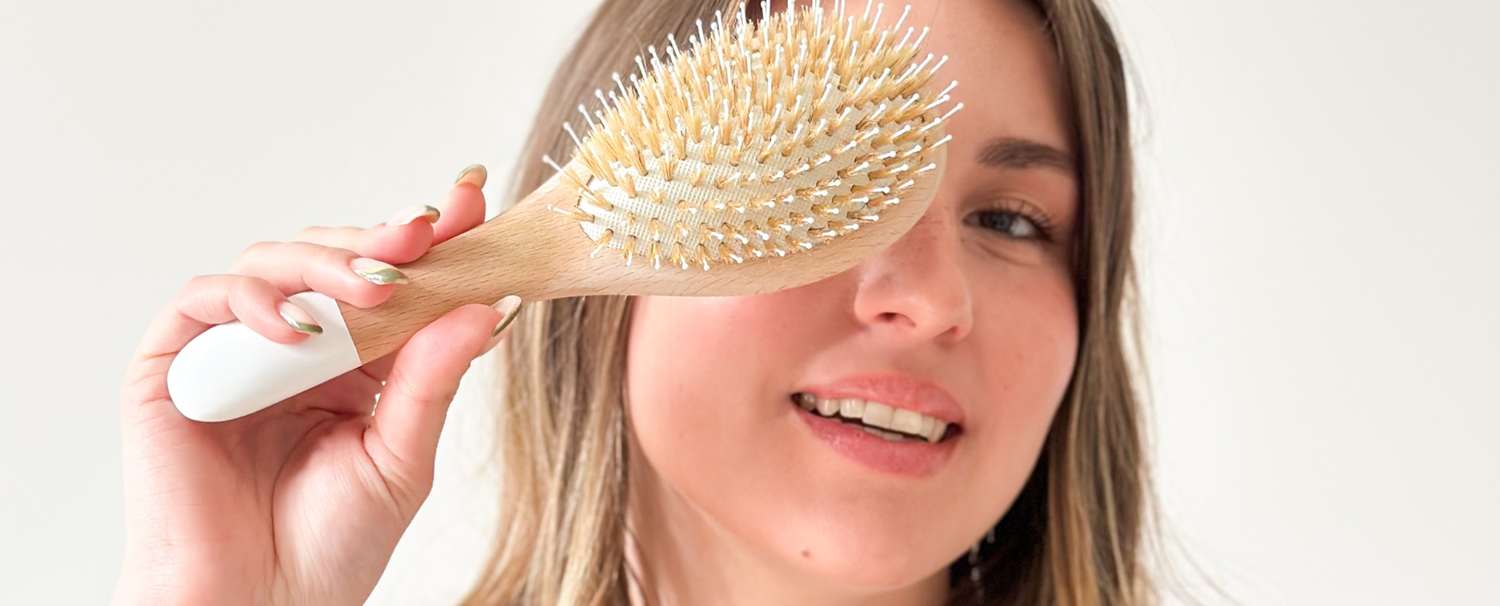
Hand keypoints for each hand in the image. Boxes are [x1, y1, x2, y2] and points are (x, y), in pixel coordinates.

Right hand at [113, 167, 511, 605]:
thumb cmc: (329, 546)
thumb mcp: (402, 457)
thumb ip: (434, 379)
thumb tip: (486, 306)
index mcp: (356, 365)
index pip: (391, 282)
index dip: (428, 242)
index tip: (468, 203)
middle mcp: (296, 349)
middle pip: (330, 258)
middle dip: (378, 239)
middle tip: (421, 235)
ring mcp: (236, 353)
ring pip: (270, 263)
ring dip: (325, 264)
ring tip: (375, 287)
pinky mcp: (176, 368)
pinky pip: (204, 302)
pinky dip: (250, 301)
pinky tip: (292, 330)